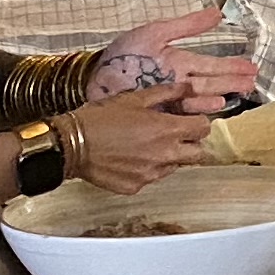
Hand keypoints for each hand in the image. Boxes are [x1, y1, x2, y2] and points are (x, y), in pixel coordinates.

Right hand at [68, 88, 213, 195]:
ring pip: (174, 167)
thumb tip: (186, 87)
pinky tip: (131, 159)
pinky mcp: (136, 186)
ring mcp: (151, 174)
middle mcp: (164, 155)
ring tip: (147, 146)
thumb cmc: (100, 118)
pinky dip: (146, 170)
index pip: (203, 129)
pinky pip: (150, 178)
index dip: (198, 124)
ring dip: (168, 157)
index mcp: (167, 130)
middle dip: (191, 144)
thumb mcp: (134, 98)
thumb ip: (166, 93)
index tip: (190, 121)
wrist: (71, 143)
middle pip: (198, 154)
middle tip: (176, 137)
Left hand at [96, 0, 246, 110]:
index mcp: (177, 61)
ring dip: (220, 94)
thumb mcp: (156, 32)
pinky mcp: (161, 112)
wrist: (94, 77)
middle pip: (211, 80)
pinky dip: (200, 108)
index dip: (231, 65)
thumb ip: (187, 25)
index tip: (250, 67)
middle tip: (253, 81)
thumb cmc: (121, 55)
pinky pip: (185, 111)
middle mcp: (177, 81)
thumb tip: (217, 13)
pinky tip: (214, 105)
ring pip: (201, 96)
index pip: (210, 64)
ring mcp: (170, 97)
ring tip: (238, 92)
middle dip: (233, 80)